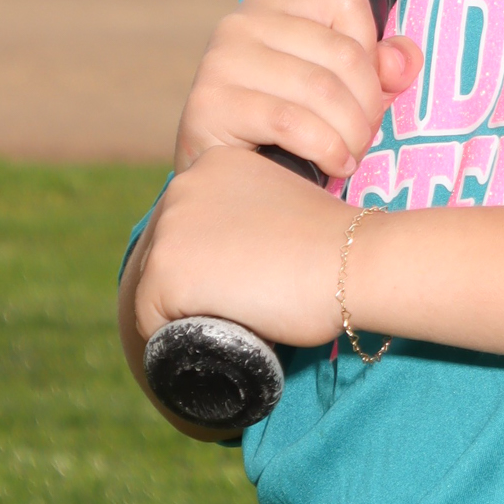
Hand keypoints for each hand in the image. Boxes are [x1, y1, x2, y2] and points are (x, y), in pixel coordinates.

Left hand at [133, 141, 365, 353]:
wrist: (354, 260)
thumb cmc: (336, 244)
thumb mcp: (285, 205)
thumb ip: (255, 214)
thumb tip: (243, 249)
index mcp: (215, 164)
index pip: (191, 226)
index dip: (210, 261)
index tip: (241, 283)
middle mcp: (184, 186)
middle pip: (168, 252)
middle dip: (192, 285)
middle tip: (235, 308)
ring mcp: (170, 228)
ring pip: (156, 286)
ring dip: (183, 309)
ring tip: (228, 323)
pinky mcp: (167, 270)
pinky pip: (149, 318)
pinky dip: (169, 337)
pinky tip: (206, 339)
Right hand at [174, 0, 420, 183]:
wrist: (219, 183)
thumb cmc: (283, 133)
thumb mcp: (335, 90)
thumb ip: (376, 68)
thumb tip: (404, 61)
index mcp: (273, 6)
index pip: (348, 3)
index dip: (372, 53)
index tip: (367, 93)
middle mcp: (241, 23)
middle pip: (342, 53)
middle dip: (368, 105)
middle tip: (365, 138)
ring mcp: (221, 61)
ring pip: (321, 90)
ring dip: (352, 134)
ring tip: (350, 155)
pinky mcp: (209, 104)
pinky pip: (291, 122)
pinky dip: (327, 149)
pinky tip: (334, 165)